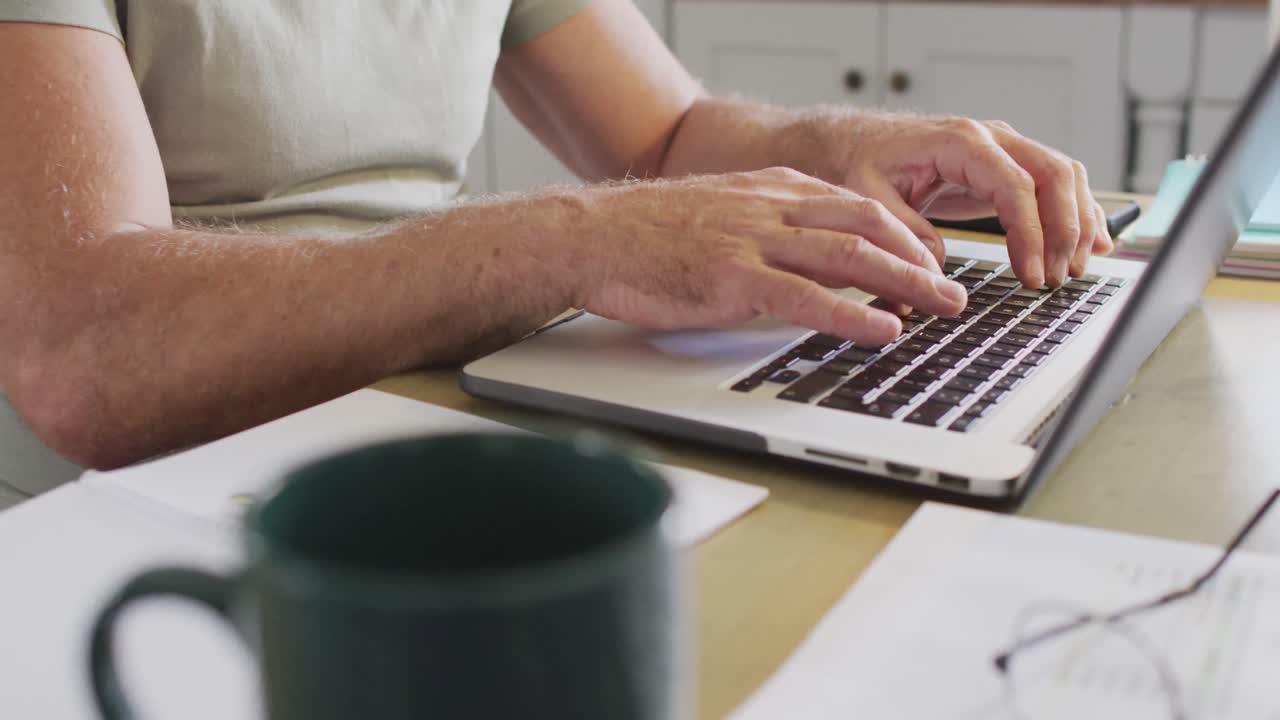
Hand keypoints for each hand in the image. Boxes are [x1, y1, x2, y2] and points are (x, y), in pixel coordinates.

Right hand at [554, 168, 967, 346]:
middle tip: (956, 290)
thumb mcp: (722, 214)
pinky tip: (883, 329)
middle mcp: (771, 208)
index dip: (904, 235)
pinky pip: (806, 297)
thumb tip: (814, 262)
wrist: (593, 235)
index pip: (857, 204)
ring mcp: (753, 241)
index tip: (932, 261)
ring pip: (850, 256)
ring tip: (941, 308)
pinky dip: (853, 314)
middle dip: (921, 259)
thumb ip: (770, 228)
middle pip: (868, 225)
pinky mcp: (731, 279)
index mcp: (773, 190)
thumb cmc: (649, 233)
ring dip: (906, 284)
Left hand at [830, 114, 1114, 287]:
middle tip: (1058, 278)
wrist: (861, 142)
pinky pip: (1057, 184)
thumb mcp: (869, 198)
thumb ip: (904, 232)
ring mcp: (1006, 148)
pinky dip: (1079, 212)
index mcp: (961, 141)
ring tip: (1074, 269)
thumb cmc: (864, 163)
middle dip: (1065, 229)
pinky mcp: (1009, 166)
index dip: (1030, 233)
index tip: (1031, 275)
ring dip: (1078, 222)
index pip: (1015, 185)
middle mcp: (992, 138)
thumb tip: (937, 270)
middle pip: (1054, 175)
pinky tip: (1093, 243)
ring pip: (1064, 176)